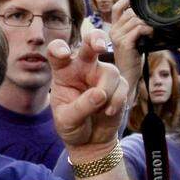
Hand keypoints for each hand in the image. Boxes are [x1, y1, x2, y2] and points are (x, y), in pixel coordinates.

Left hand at [48, 30, 128, 159]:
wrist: (90, 140)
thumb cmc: (72, 126)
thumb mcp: (68, 121)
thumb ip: (81, 107)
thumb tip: (101, 93)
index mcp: (63, 71)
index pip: (57, 52)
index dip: (59, 48)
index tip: (63, 54)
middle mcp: (82, 67)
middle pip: (90, 43)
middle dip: (96, 39)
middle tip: (100, 47)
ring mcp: (101, 74)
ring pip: (110, 71)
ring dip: (107, 91)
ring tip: (102, 110)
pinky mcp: (118, 84)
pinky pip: (122, 85)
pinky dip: (117, 100)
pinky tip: (108, 112)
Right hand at [108, 0, 153, 89]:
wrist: (127, 77)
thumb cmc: (134, 59)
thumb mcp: (134, 40)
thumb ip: (137, 28)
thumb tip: (152, 16)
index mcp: (114, 28)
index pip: (117, 8)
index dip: (126, 0)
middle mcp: (113, 31)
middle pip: (131, 12)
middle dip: (145, 15)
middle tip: (155, 20)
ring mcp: (117, 36)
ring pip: (136, 19)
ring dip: (148, 23)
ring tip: (154, 30)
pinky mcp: (124, 43)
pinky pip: (138, 29)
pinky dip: (148, 30)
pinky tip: (152, 35)